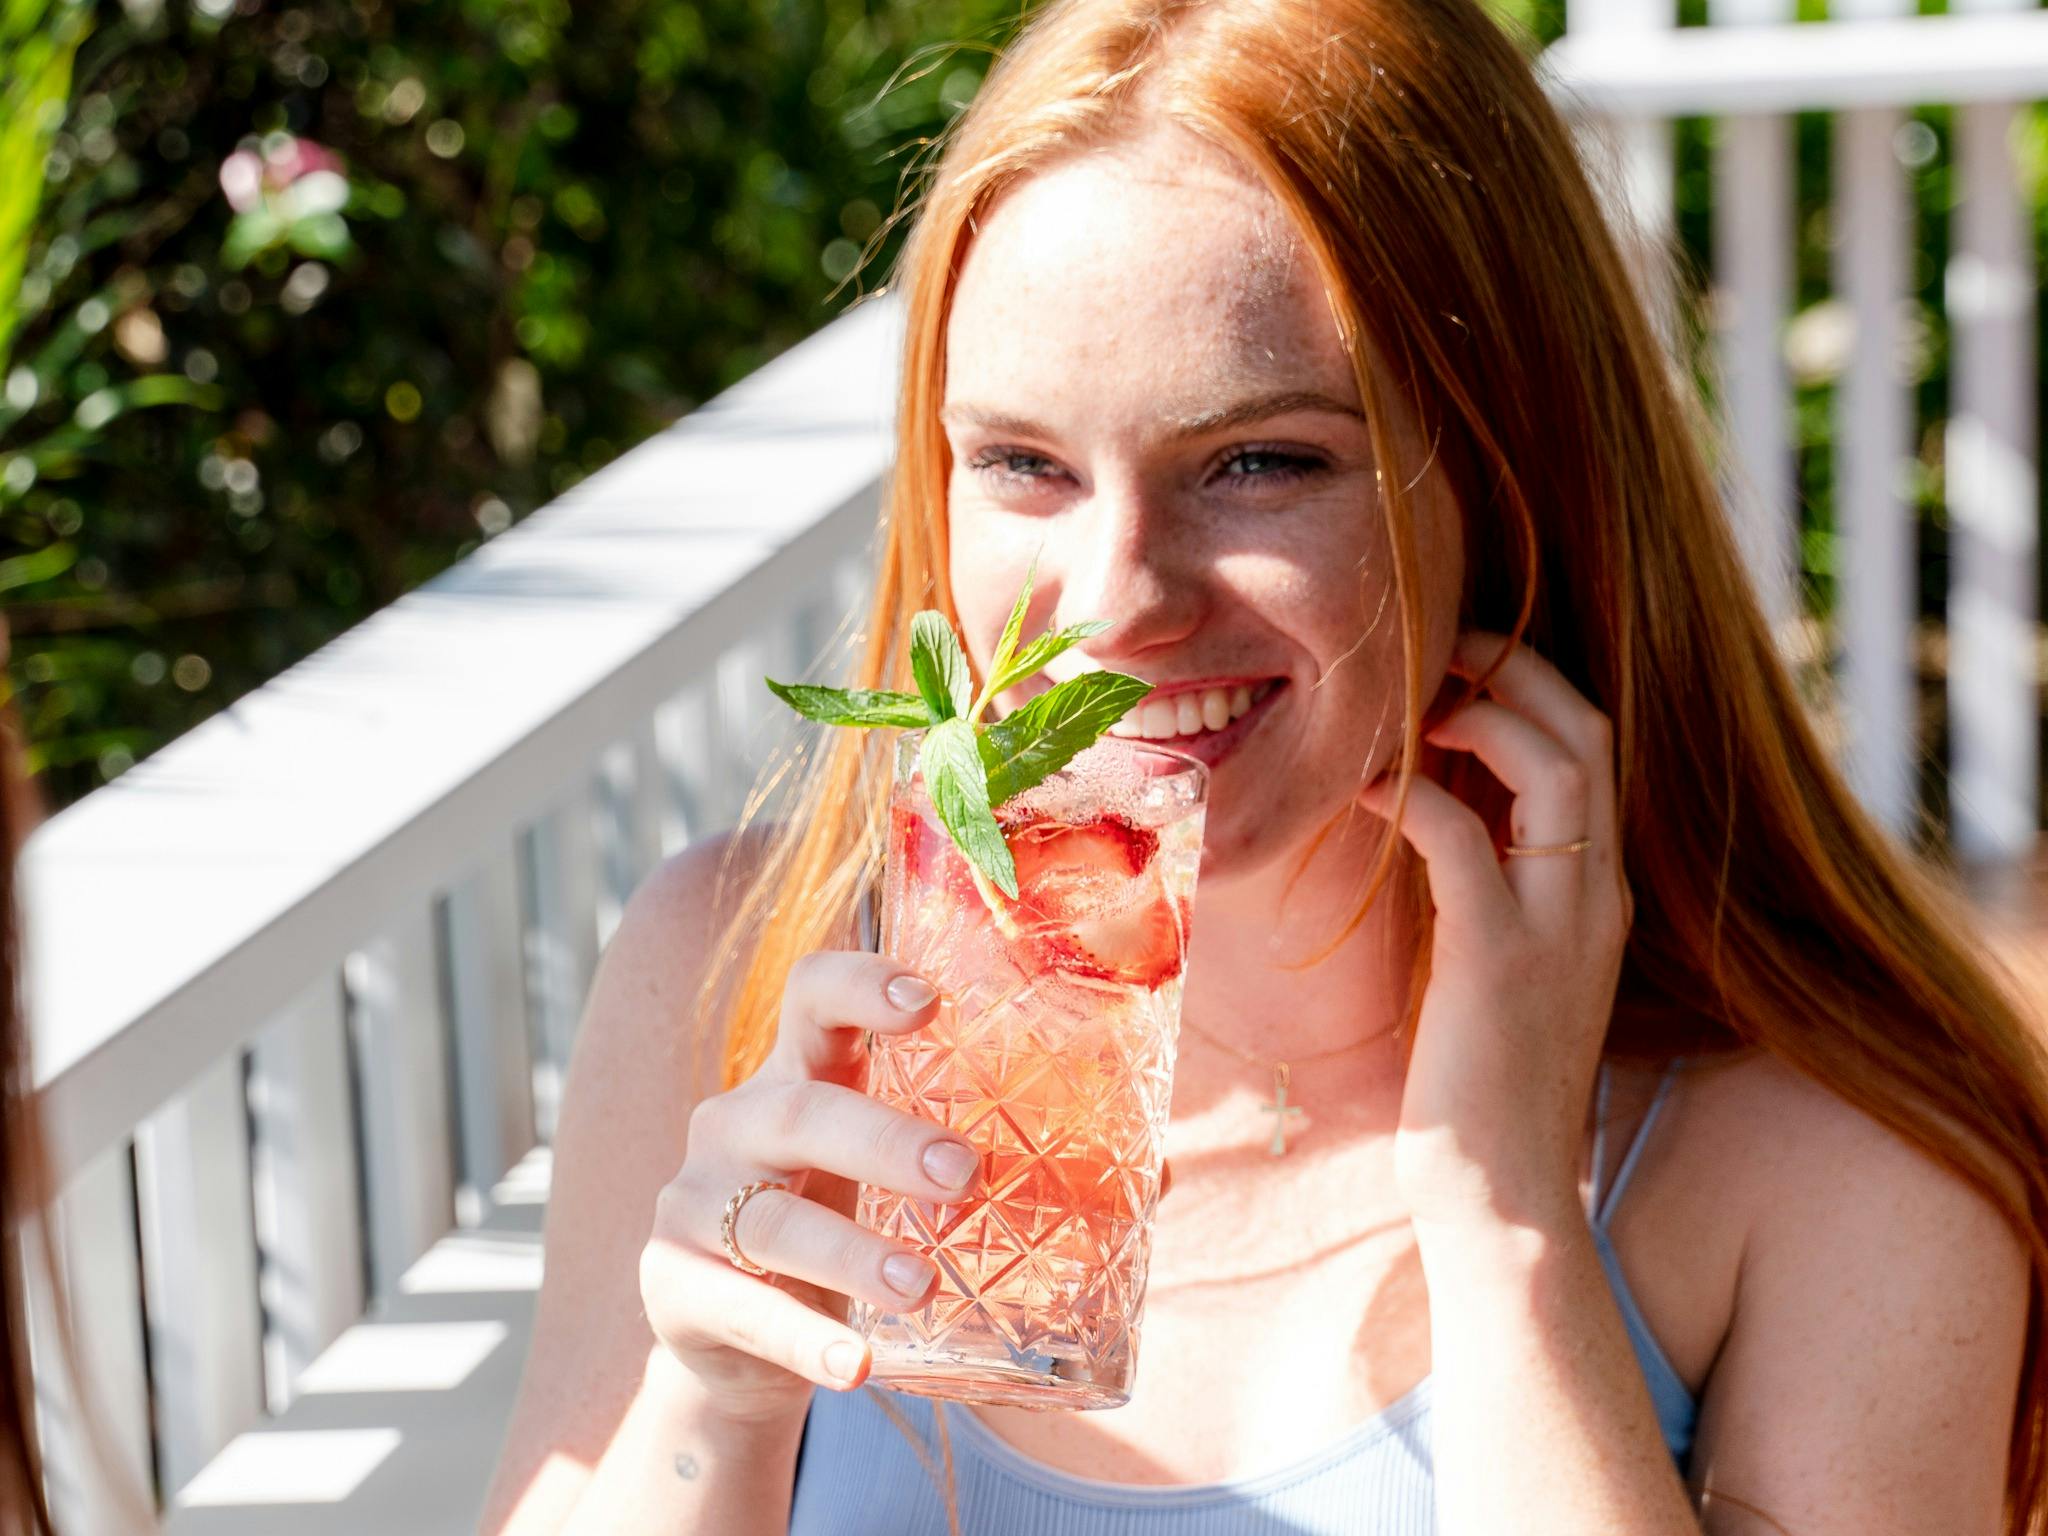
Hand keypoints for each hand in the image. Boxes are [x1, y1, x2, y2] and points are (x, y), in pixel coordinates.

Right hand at [637, 952, 980, 1425]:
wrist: (744, 1343)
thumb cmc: (846, 1230)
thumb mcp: (903, 1186)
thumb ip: (1014, 1170)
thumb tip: (1160, 1171)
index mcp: (800, 1074)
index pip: (813, 994)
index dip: (862, 984)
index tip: (928, 1002)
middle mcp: (738, 1122)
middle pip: (800, 1110)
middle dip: (884, 1139)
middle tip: (962, 1173)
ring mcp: (697, 1202)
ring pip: (770, 1218)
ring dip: (850, 1251)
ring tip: (922, 1285)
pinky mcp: (676, 1285)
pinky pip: (741, 1309)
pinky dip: (801, 1339)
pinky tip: (854, 1364)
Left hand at [1357, 631, 1631, 1238]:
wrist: (1503, 1197)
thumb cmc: (1480, 1082)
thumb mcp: (1496, 963)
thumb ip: (1484, 886)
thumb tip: (1427, 812)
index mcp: (1596, 893)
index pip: (1595, 748)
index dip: (1533, 687)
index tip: (1458, 669)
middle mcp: (1595, 896)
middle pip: (1589, 730)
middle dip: (1516, 668)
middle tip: (1437, 650)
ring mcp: (1558, 927)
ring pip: (1558, 766)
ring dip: (1479, 713)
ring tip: (1408, 706)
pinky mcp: (1497, 960)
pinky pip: (1464, 840)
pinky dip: (1413, 797)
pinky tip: (1358, 792)